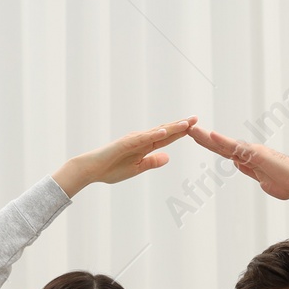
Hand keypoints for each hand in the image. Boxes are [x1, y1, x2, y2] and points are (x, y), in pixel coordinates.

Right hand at [52, 118, 196, 196]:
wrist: (92, 170)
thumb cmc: (111, 169)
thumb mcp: (138, 168)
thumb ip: (153, 162)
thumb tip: (168, 157)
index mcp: (145, 146)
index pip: (166, 138)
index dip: (181, 132)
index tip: (195, 127)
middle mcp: (141, 139)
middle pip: (164, 131)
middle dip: (180, 126)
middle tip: (196, 118)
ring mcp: (133, 140)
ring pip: (156, 132)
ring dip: (171, 127)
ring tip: (186, 123)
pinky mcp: (125, 144)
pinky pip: (141, 139)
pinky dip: (153, 135)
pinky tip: (164, 131)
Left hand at [186, 125, 288, 206]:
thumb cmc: (286, 182)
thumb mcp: (262, 179)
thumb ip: (249, 171)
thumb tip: (238, 165)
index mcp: (247, 159)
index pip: (224, 150)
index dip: (209, 144)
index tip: (195, 137)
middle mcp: (248, 152)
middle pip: (220, 144)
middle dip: (202, 137)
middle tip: (186, 128)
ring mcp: (252, 152)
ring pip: (225, 144)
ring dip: (207, 137)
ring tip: (192, 129)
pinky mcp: (257, 155)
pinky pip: (237, 148)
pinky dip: (223, 142)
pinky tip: (211, 136)